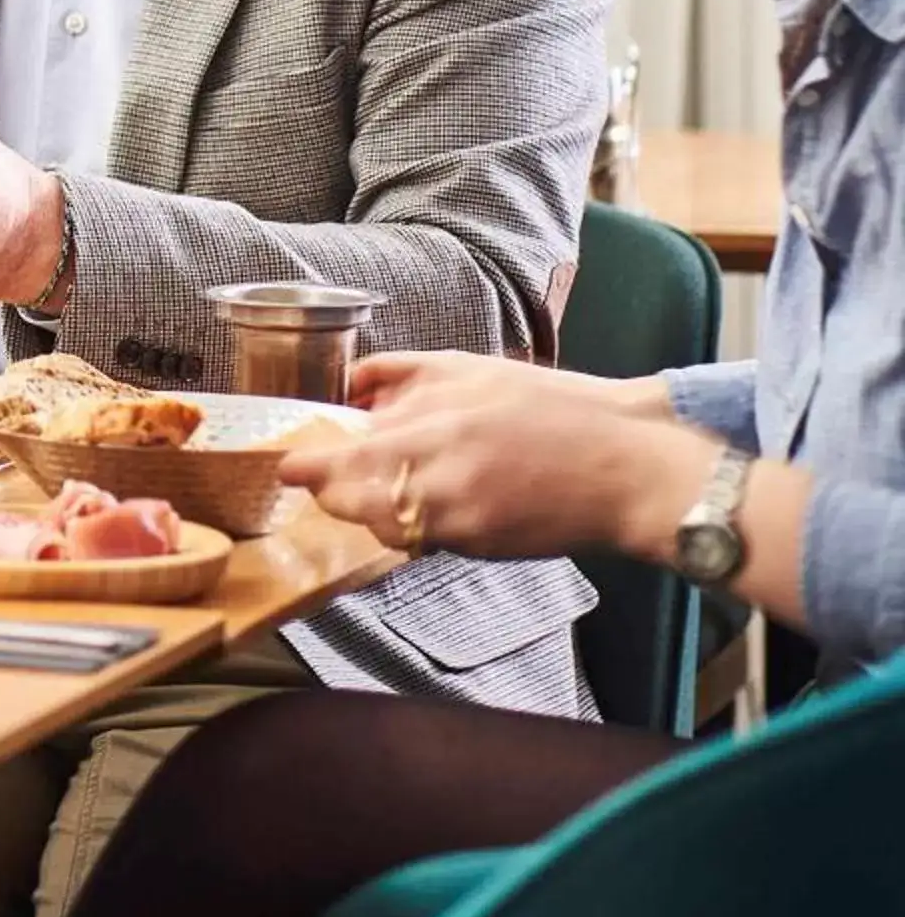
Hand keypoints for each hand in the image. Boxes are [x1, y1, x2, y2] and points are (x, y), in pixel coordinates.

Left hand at [279, 355, 716, 559]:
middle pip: (352, 502)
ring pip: (384, 526)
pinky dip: (416, 525)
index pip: (344, 459)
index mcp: (436, 427)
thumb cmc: (551, 409)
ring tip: (398, 485)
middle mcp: (441, 480)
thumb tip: (348, 385)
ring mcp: (460, 521)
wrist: (626, 466)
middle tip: (335, 477)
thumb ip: (401, 374)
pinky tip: (439, 502)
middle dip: (335, 492)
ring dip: (375, 510)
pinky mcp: (479, 547)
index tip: (289, 466)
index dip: (308, 468)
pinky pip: (423, 540)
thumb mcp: (470, 368)